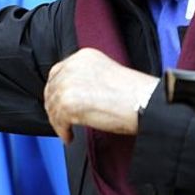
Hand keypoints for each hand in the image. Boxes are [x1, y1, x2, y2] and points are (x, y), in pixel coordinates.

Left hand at [44, 48, 159, 142]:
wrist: (143, 102)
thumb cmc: (133, 93)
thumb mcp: (105, 74)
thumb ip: (85, 78)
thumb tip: (72, 94)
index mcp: (82, 57)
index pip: (58, 72)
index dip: (55, 90)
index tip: (57, 102)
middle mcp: (73, 67)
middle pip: (52, 89)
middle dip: (54, 107)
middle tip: (60, 120)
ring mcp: (68, 84)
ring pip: (53, 106)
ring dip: (59, 122)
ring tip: (67, 131)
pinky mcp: (68, 103)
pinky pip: (58, 121)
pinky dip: (62, 131)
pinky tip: (70, 136)